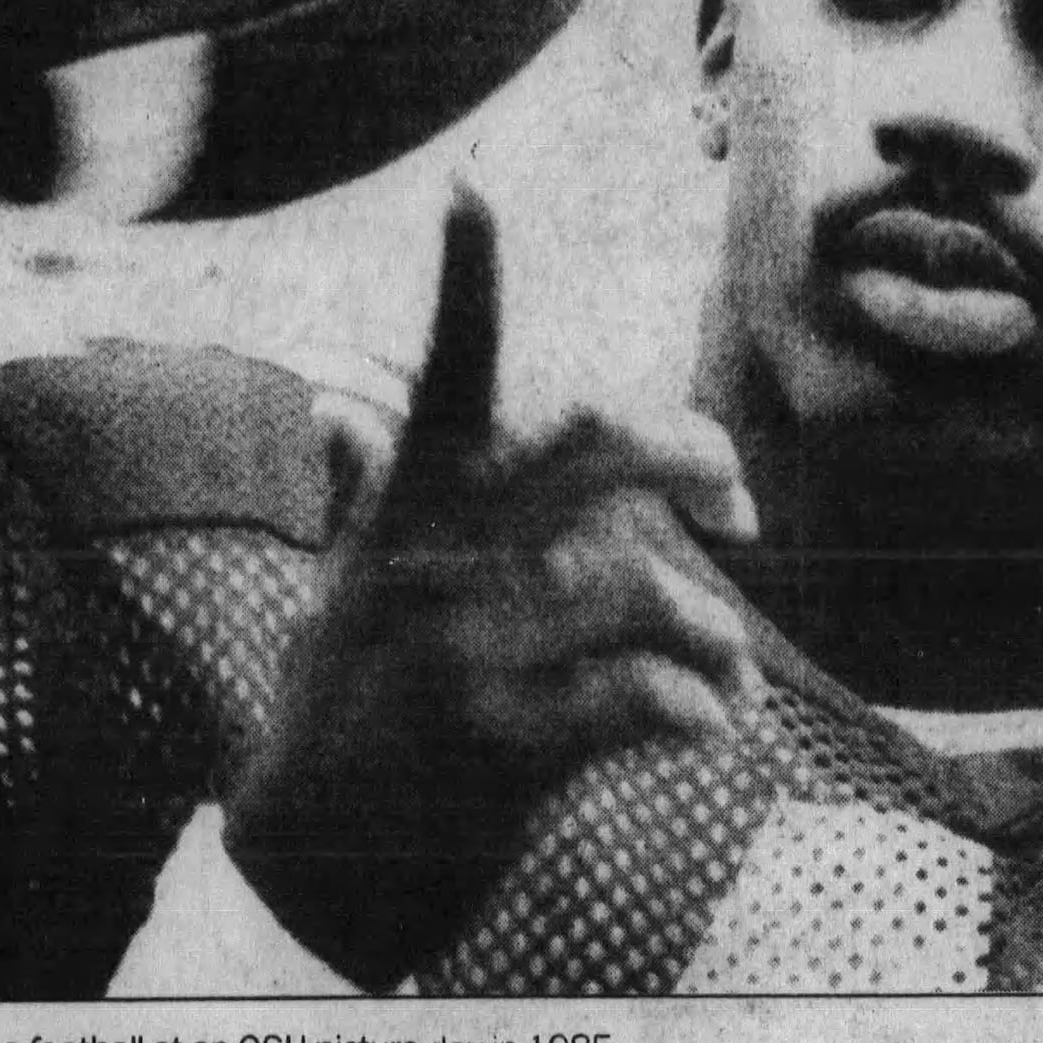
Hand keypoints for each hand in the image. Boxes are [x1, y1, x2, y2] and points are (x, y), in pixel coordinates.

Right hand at [224, 185, 760, 989]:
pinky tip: (708, 724)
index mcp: (412, 503)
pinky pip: (644, 697)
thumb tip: (341, 405)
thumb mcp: (354, 580)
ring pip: (647, 587)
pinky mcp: (503, 744)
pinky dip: (698, 706)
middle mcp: (441, 554)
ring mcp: (469, 649)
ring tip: (727, 666)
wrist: (308, 856)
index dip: (463, 275)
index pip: (446, 368)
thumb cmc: (345, 699)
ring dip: (714, 633)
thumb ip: (385, 496)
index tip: (471, 186)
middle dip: (693, 450)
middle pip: (597, 440)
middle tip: (734, 500)